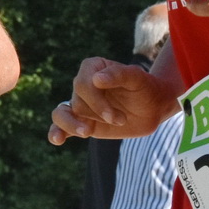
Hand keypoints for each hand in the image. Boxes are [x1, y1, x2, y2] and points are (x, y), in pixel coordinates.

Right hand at [48, 58, 177, 144]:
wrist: (153, 107)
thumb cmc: (145, 89)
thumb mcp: (138, 78)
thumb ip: (119, 75)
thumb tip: (97, 79)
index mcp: (93, 68)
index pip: (82, 84)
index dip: (96, 102)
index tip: (114, 116)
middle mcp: (83, 85)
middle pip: (77, 102)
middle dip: (98, 114)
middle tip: (121, 120)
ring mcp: (81, 105)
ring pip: (61, 114)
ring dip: (73, 125)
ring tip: (86, 132)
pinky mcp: (81, 122)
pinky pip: (60, 126)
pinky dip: (56, 132)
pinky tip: (57, 139)